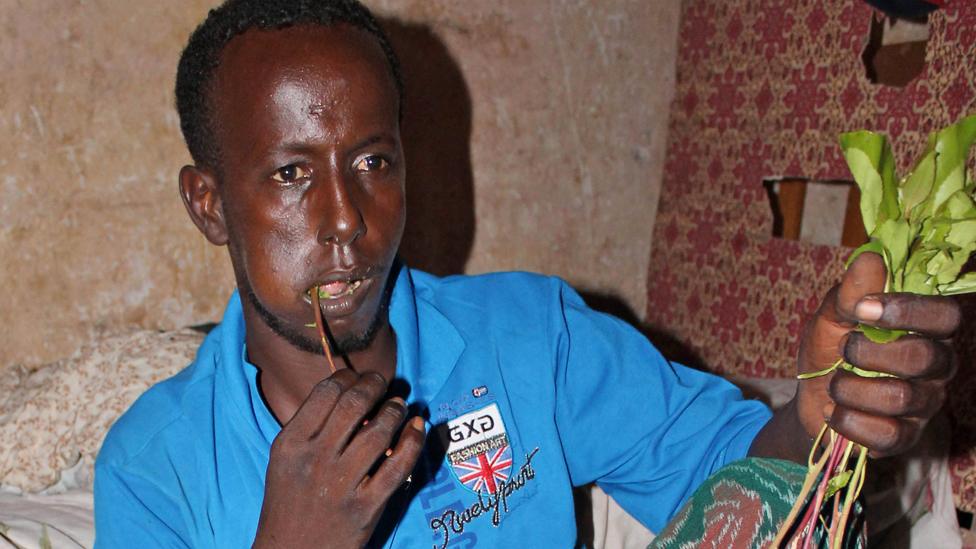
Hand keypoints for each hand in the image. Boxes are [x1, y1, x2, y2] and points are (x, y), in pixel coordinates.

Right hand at [252, 369, 424, 548]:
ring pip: (379, 431)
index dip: (349, 377)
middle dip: (375, 385)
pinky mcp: (366, 506)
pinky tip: (417, 426)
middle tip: (383, 382)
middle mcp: (315, 460)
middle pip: (354, 404)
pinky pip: (399, 464)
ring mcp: (341, 484)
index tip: (359, 377)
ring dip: (395, 410)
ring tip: (399, 405)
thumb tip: (350, 392)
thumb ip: (310, 428)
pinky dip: (413, 440)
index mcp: (291, 444)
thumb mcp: (284, 461)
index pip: (326, 392)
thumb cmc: (289, 503)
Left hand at [794, 251, 958, 456]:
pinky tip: (833, 410)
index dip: (909, 310)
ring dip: (851, 388)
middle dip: (871, 352)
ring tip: (834, 382)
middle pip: (925, 358)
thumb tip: (870, 258)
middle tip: (844, 348)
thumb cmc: (831, 350)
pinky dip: (848, 420)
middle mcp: (936, 367)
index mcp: (925, 330)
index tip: (863, 309)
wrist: (810, 398)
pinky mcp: (905, 438)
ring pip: (901, 397)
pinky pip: (887, 434)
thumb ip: (850, 293)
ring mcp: (924, 405)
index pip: (945, 316)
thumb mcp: (831, 316)